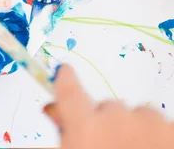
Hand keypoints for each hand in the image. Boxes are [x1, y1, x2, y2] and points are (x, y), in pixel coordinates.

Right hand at [47, 64, 173, 148]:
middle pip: (108, 107)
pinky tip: (153, 148)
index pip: (69, 91)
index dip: (66, 79)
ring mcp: (151, 124)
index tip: (65, 71)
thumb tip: (50, 109)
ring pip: (139, 115)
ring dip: (135, 129)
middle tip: (106, 144)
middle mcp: (117, 119)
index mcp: (86, 129)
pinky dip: (159, 136)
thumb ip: (63, 131)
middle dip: (107, 121)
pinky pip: (163, 125)